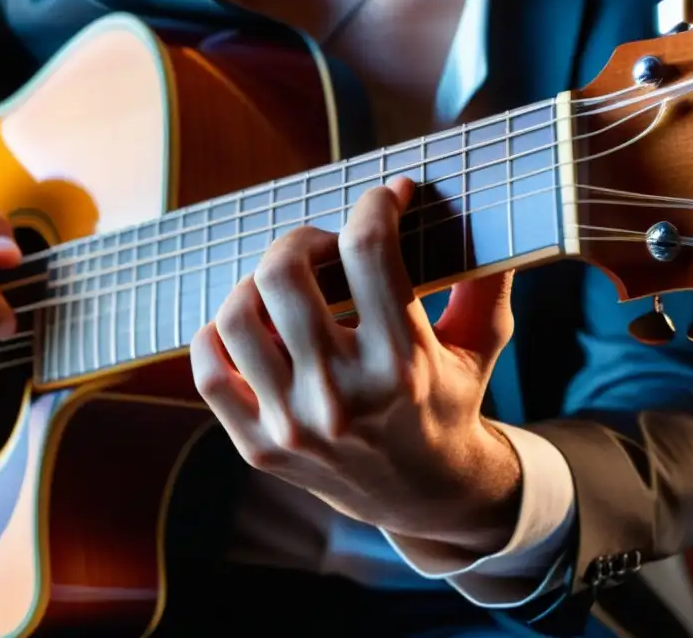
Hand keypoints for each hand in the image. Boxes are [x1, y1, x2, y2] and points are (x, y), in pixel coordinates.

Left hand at [190, 177, 520, 551]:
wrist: (424, 494)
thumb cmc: (447, 405)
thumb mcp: (479, 347)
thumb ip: (483, 281)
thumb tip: (475, 204)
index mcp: (403, 363)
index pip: (369, 253)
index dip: (374, 207)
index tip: (383, 198)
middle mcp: (343, 394)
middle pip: (284, 274)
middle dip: (303, 239)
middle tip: (321, 245)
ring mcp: (294, 424)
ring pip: (236, 316)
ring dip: (254, 283)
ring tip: (279, 286)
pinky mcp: (261, 447)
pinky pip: (209, 373)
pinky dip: (214, 336)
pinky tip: (246, 325)